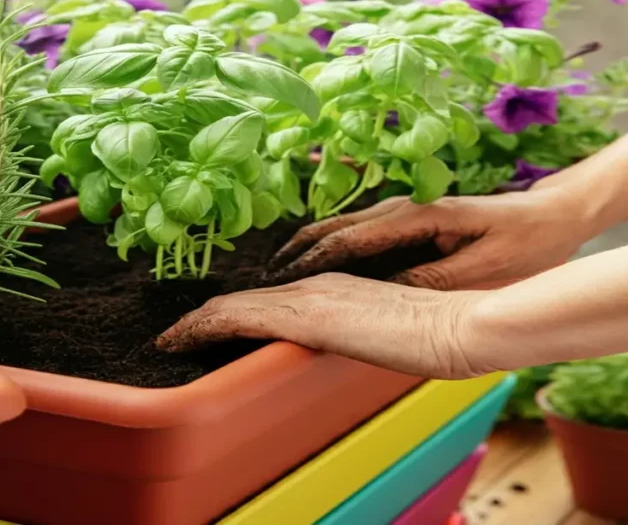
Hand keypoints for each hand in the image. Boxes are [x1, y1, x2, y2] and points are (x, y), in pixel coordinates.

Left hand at [156, 273, 491, 378]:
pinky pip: (234, 318)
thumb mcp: (388, 331)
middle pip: (243, 299)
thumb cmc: (436, 332)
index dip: (233, 312)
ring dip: (195, 324)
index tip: (206, 327)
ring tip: (169, 340)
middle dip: (205, 317)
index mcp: (330, 287)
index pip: (268, 298)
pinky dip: (200, 328)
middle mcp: (311, 284)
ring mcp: (306, 296)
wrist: (458, 326)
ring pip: (231, 306)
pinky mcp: (304, 315)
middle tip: (175, 333)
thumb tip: (348, 343)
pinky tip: (178, 342)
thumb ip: (360, 331)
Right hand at [268, 185, 594, 289]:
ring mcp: (404, 214)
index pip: (352, 238)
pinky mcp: (410, 223)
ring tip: (277, 278)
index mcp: (419, 216)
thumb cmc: (526, 242)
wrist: (556, 214)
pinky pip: (359, 237)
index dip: (313, 259)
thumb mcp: (485, 266)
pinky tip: (316, 269)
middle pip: (336, 227)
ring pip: (343, 229)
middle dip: (296, 251)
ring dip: (309, 250)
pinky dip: (330, 250)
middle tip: (261, 281)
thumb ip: (435, 276)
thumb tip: (387, 290)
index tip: (281, 281)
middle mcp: (404, 209)